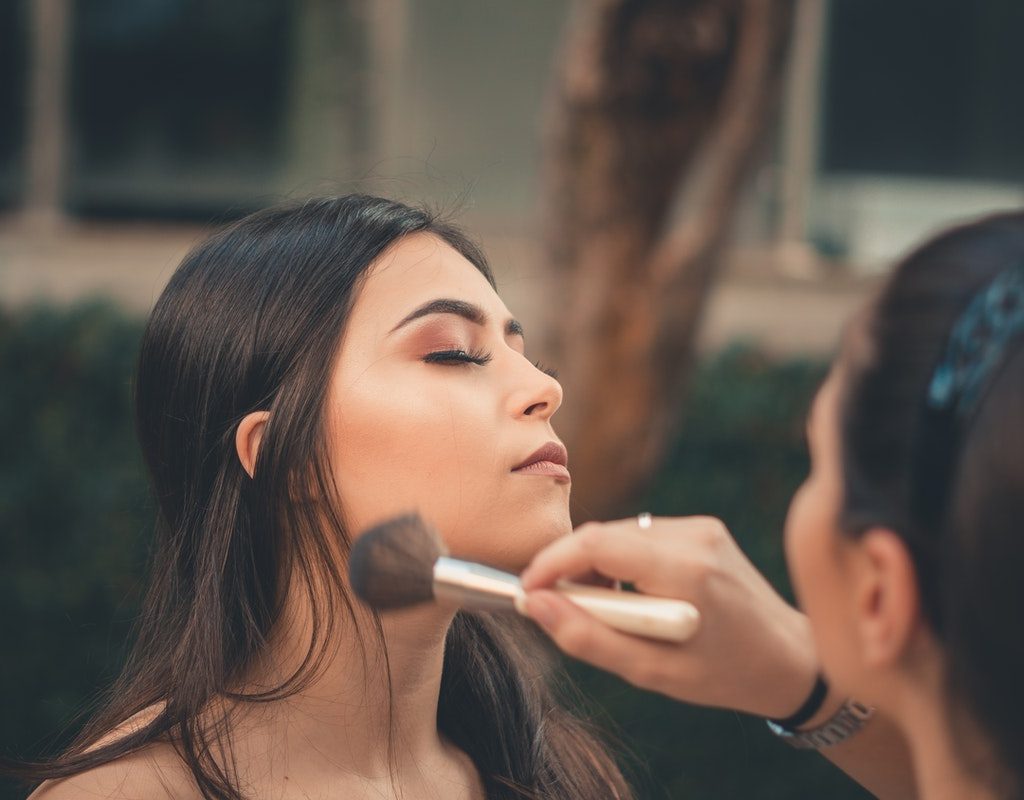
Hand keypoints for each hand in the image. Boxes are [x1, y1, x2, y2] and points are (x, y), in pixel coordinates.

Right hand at [520, 516, 819, 719]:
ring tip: (607, 611)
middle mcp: (693, 537)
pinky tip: (636, 596)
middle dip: (571, 567)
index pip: (598, 543)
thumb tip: (535, 604)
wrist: (791, 659)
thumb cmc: (724, 674)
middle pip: (604, 534)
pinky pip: (642, 535)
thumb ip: (588, 638)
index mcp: (685, 572)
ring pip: (620, 533)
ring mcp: (700, 527)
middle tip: (559, 608)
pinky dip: (624, 561)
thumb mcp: (652, 672)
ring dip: (597, 566)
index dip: (552, 562)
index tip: (528, 590)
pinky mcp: (703, 527)